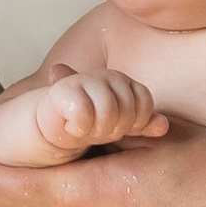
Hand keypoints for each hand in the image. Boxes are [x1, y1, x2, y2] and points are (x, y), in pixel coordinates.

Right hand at [39, 69, 167, 153]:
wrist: (42, 130)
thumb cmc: (83, 127)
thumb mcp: (117, 127)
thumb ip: (140, 124)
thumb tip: (163, 126)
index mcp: (123, 82)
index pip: (144, 103)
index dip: (134, 122)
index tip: (116, 130)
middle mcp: (106, 76)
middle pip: (128, 109)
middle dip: (113, 129)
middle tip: (95, 130)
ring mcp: (83, 79)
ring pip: (108, 111)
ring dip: (95, 130)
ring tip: (82, 129)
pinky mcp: (62, 91)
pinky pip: (84, 114)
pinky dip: (78, 127)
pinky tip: (70, 127)